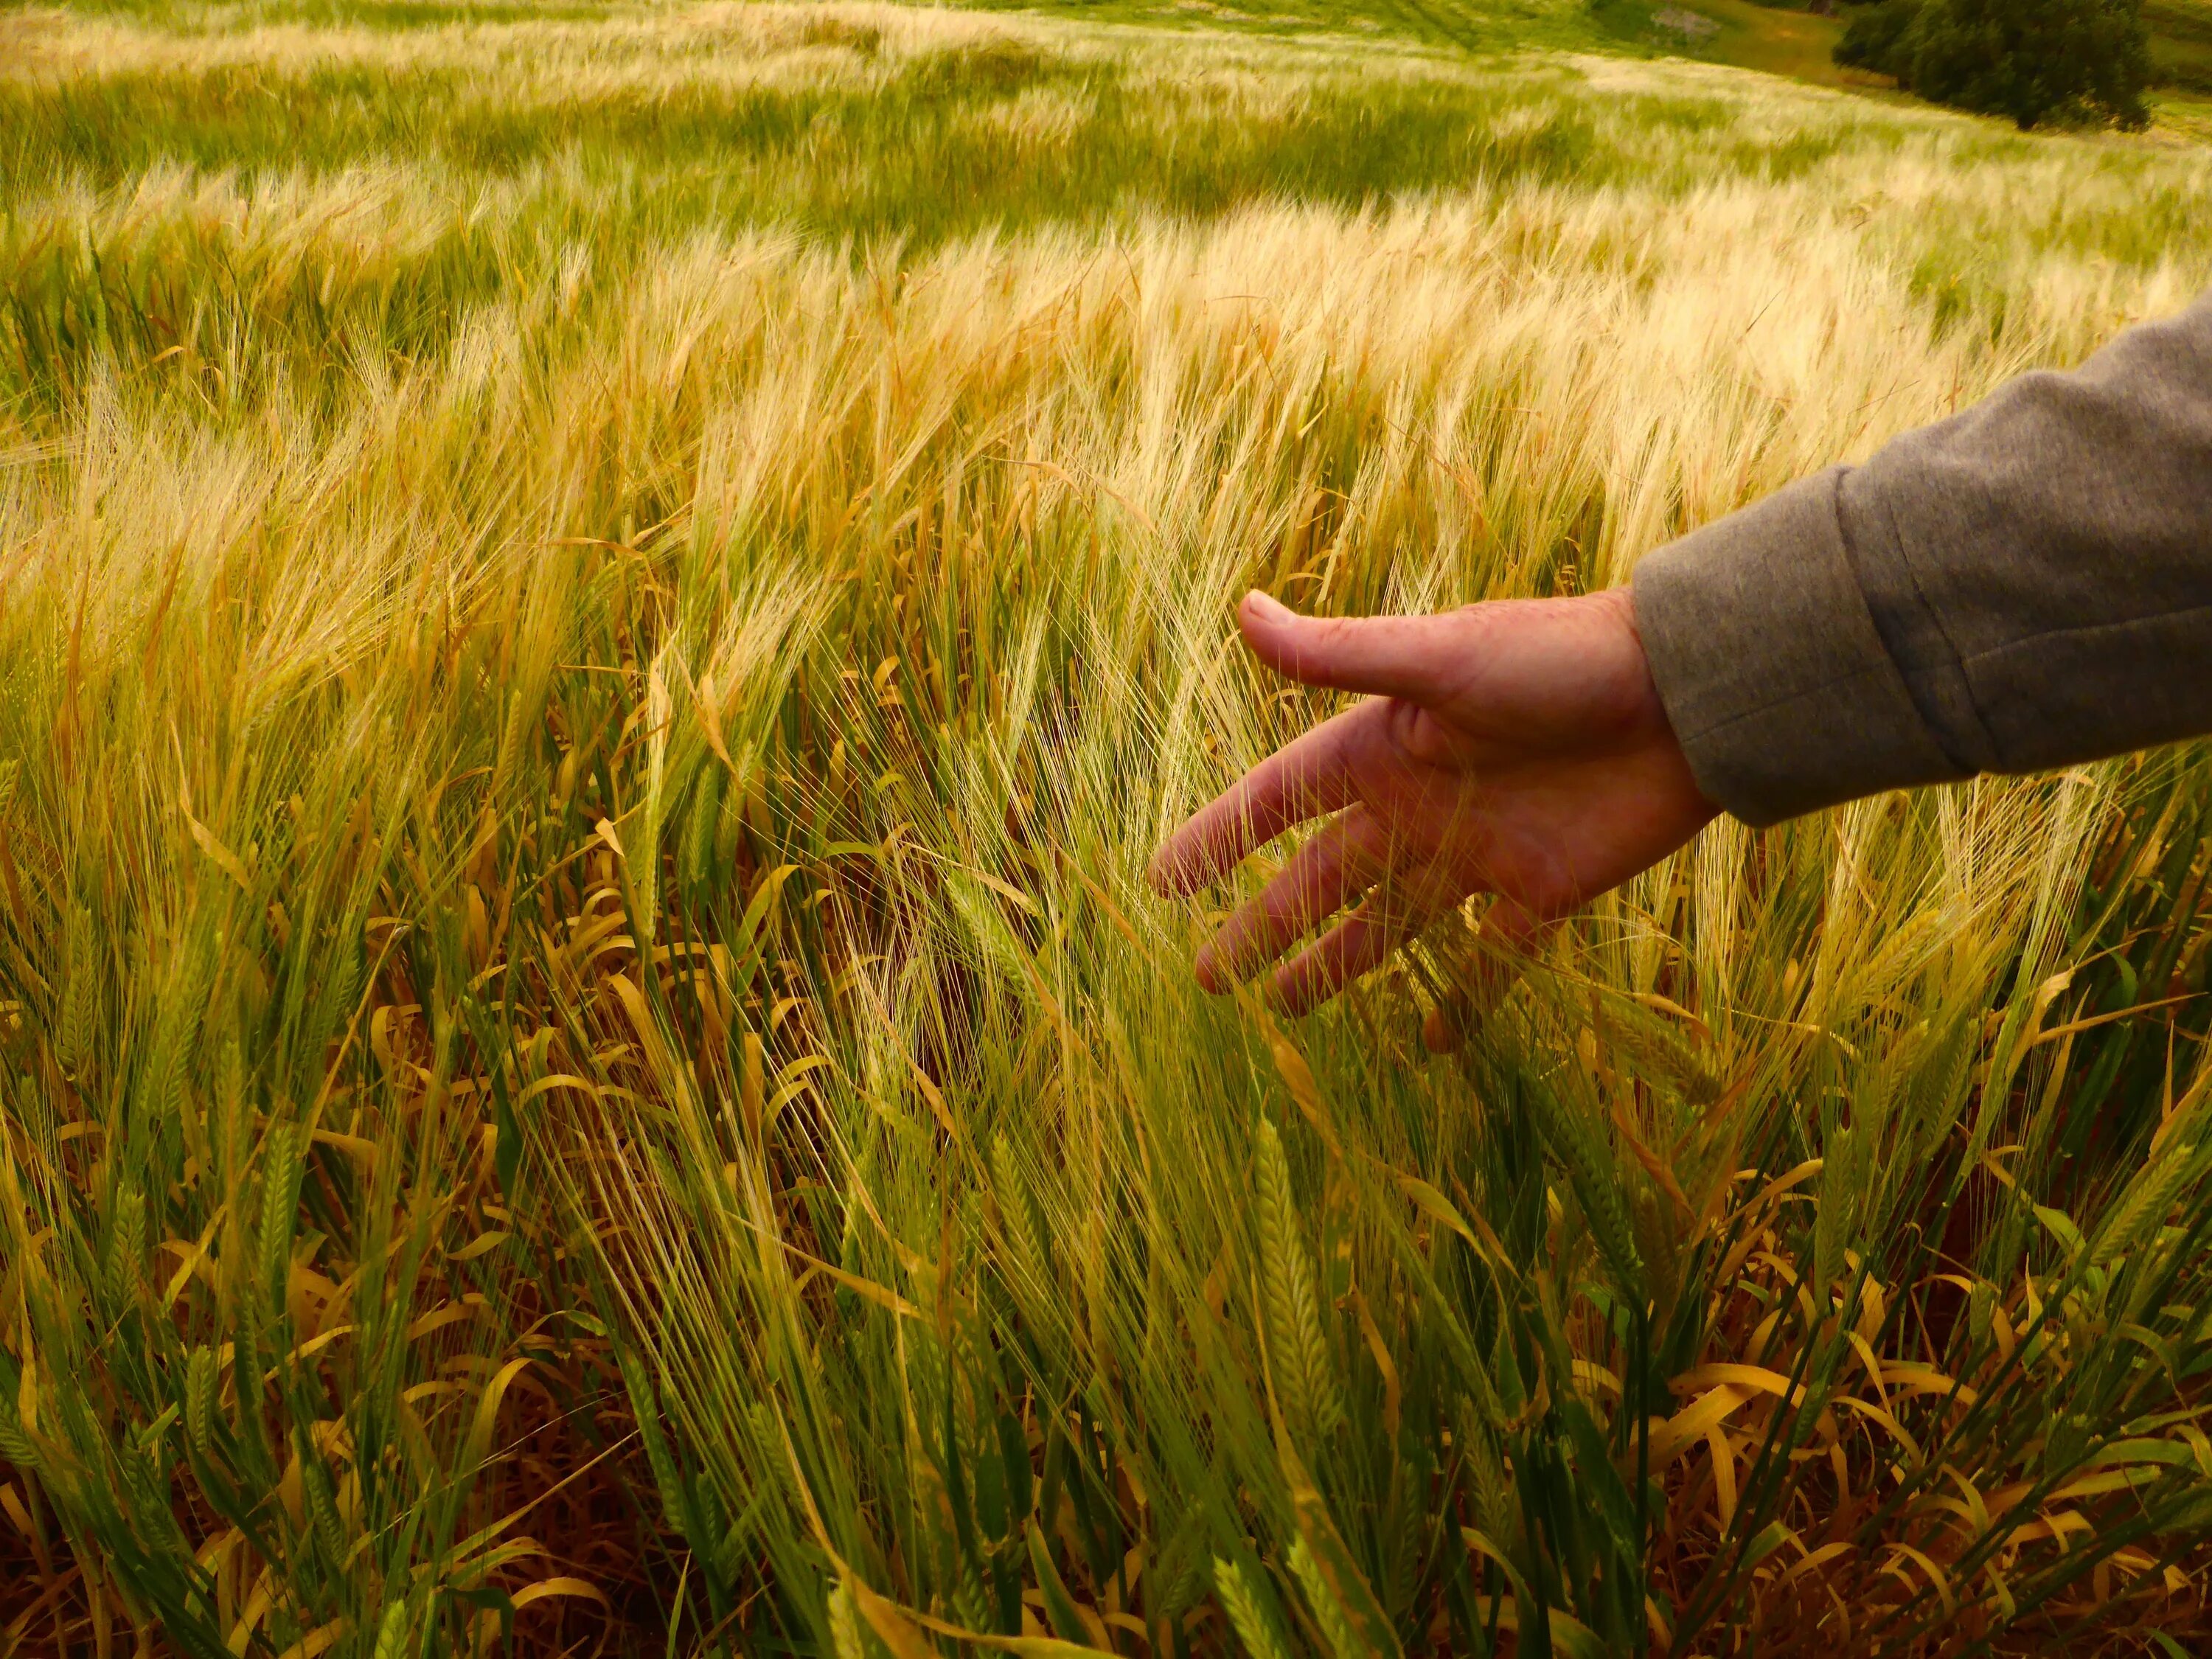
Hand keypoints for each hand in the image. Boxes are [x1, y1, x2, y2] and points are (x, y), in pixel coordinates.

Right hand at [1147, 587, 1716, 1014]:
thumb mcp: (1440, 658)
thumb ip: (1340, 655)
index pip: (1276, 801)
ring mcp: (1478, 851)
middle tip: (1208, 977)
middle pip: (1319, 878)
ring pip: (1388, 924)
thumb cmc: (1558, 661)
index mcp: (1382, 748)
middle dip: (1262, 924)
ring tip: (1286, 1004)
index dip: (1219, 838)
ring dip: (1337, 963)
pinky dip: (1462, 1002)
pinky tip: (1429, 1043)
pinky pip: (1492, 961)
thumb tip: (1242, 613)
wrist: (1686, 697)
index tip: (1162, 882)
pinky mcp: (1543, 891)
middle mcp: (1420, 804)